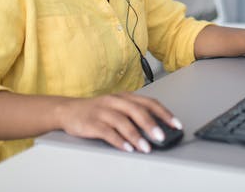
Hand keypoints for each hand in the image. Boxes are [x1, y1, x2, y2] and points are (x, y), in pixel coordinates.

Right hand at [56, 92, 181, 153]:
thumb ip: (135, 115)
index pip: (149, 103)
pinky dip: (119, 141)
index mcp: (125, 97)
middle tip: (162, 136)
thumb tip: (158, 129)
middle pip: (137, 111)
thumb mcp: (118, 107)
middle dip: (152, 125)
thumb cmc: (98, 111)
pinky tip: (127, 148)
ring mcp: (103, 111)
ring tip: (146, 147)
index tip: (176, 124)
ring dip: (136, 136)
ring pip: (123, 122)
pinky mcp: (92, 123)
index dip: (164, 113)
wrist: (68, 110)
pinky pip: (107, 132)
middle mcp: (115, 101)